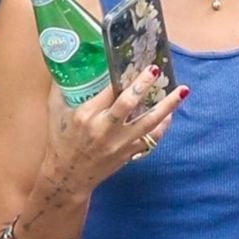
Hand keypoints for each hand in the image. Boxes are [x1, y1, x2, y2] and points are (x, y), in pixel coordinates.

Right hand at [40, 66, 187, 194]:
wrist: (69, 177)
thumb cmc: (61, 141)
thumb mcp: (55, 112)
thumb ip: (61, 88)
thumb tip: (65, 60)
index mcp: (86, 115)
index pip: (107, 91)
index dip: (121, 75)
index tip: (132, 62)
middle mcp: (104, 130)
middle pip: (128, 104)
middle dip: (144, 85)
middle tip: (156, 69)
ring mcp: (119, 144)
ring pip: (148, 123)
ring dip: (167, 107)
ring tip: (182, 91)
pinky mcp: (128, 154)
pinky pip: (151, 140)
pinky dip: (163, 126)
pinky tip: (170, 114)